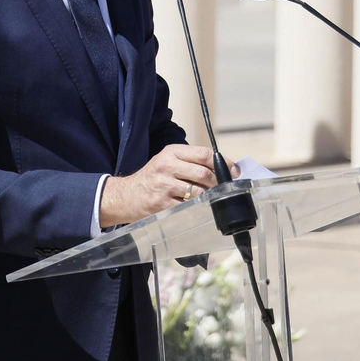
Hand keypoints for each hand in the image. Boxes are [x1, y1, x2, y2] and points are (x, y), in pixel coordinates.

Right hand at [99, 144, 234, 227]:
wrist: (126, 195)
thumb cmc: (152, 178)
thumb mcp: (168, 161)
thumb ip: (191, 162)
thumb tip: (223, 168)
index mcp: (171, 152)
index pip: (204, 154)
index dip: (223, 163)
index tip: (234, 171)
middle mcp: (167, 165)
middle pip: (204, 173)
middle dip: (218, 183)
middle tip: (224, 188)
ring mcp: (163, 185)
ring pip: (198, 191)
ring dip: (209, 196)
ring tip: (211, 198)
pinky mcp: (161, 203)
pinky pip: (187, 206)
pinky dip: (197, 208)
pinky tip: (198, 208)